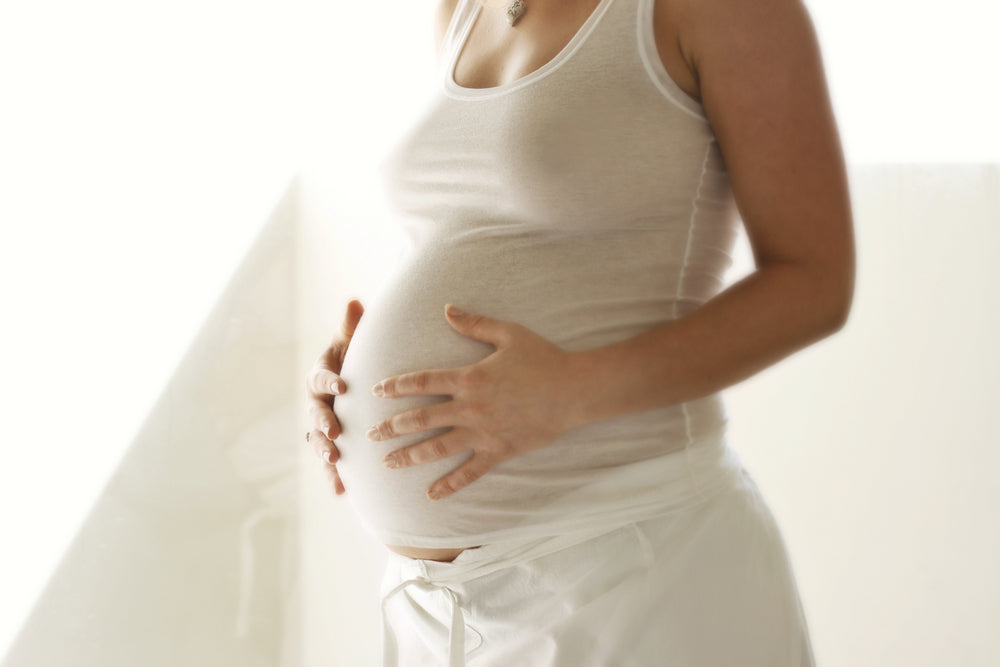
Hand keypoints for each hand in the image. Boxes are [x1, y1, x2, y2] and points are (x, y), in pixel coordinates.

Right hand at [305, 298, 364, 494]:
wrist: (355, 379)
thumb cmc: (354, 355)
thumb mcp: (352, 340)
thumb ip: (351, 325)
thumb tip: (354, 301)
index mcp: (321, 375)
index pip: (322, 376)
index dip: (330, 378)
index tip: (343, 382)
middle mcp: (317, 401)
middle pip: (317, 412)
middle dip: (323, 422)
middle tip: (332, 432)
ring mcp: (322, 424)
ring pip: (319, 439)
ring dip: (325, 452)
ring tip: (334, 462)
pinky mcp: (332, 442)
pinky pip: (331, 461)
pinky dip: (334, 475)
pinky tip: (342, 491)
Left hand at [367, 304, 579, 499]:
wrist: (574, 390)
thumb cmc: (543, 358)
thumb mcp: (509, 333)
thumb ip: (474, 324)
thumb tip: (446, 309)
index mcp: (469, 378)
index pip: (422, 382)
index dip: (396, 386)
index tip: (376, 391)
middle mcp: (471, 407)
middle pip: (421, 418)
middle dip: (392, 426)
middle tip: (369, 433)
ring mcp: (484, 432)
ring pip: (437, 447)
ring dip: (409, 455)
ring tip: (387, 463)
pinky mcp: (499, 451)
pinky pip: (470, 472)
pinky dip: (450, 484)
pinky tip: (431, 494)